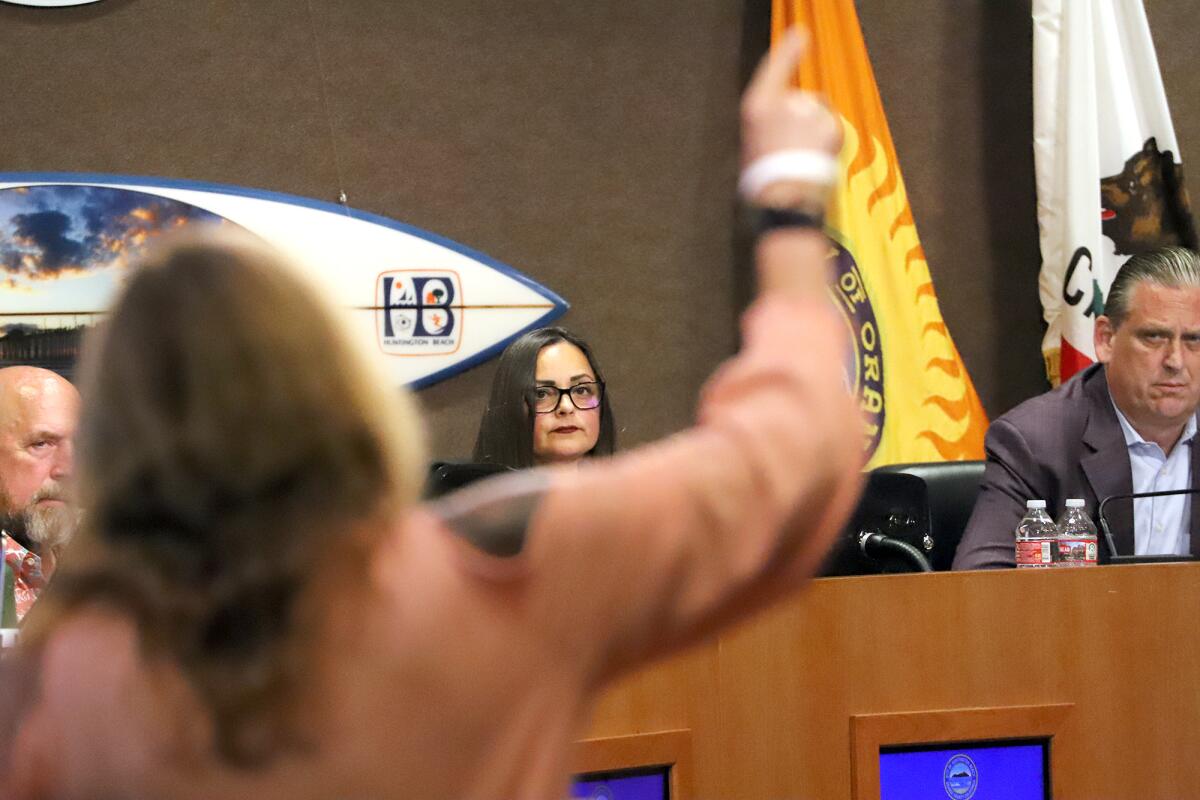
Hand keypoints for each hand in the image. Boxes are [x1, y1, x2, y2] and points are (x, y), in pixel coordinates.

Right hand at [740, 30, 841, 207]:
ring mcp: (808, 112)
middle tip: (789, 150)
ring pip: (817, 113)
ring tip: (803, 157)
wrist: (785, 200)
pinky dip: (828, 140)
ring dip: (815, 130)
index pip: (776, 69)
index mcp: (757, 107)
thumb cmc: (764, 181)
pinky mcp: (829, 124)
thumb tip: (791, 113)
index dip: (789, 51)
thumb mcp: (753, 145)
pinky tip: (816, 158)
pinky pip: (830, 127)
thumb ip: (771, 123)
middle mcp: (782, 102)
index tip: (801, 35)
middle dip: (800, 118)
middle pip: (800, 99)